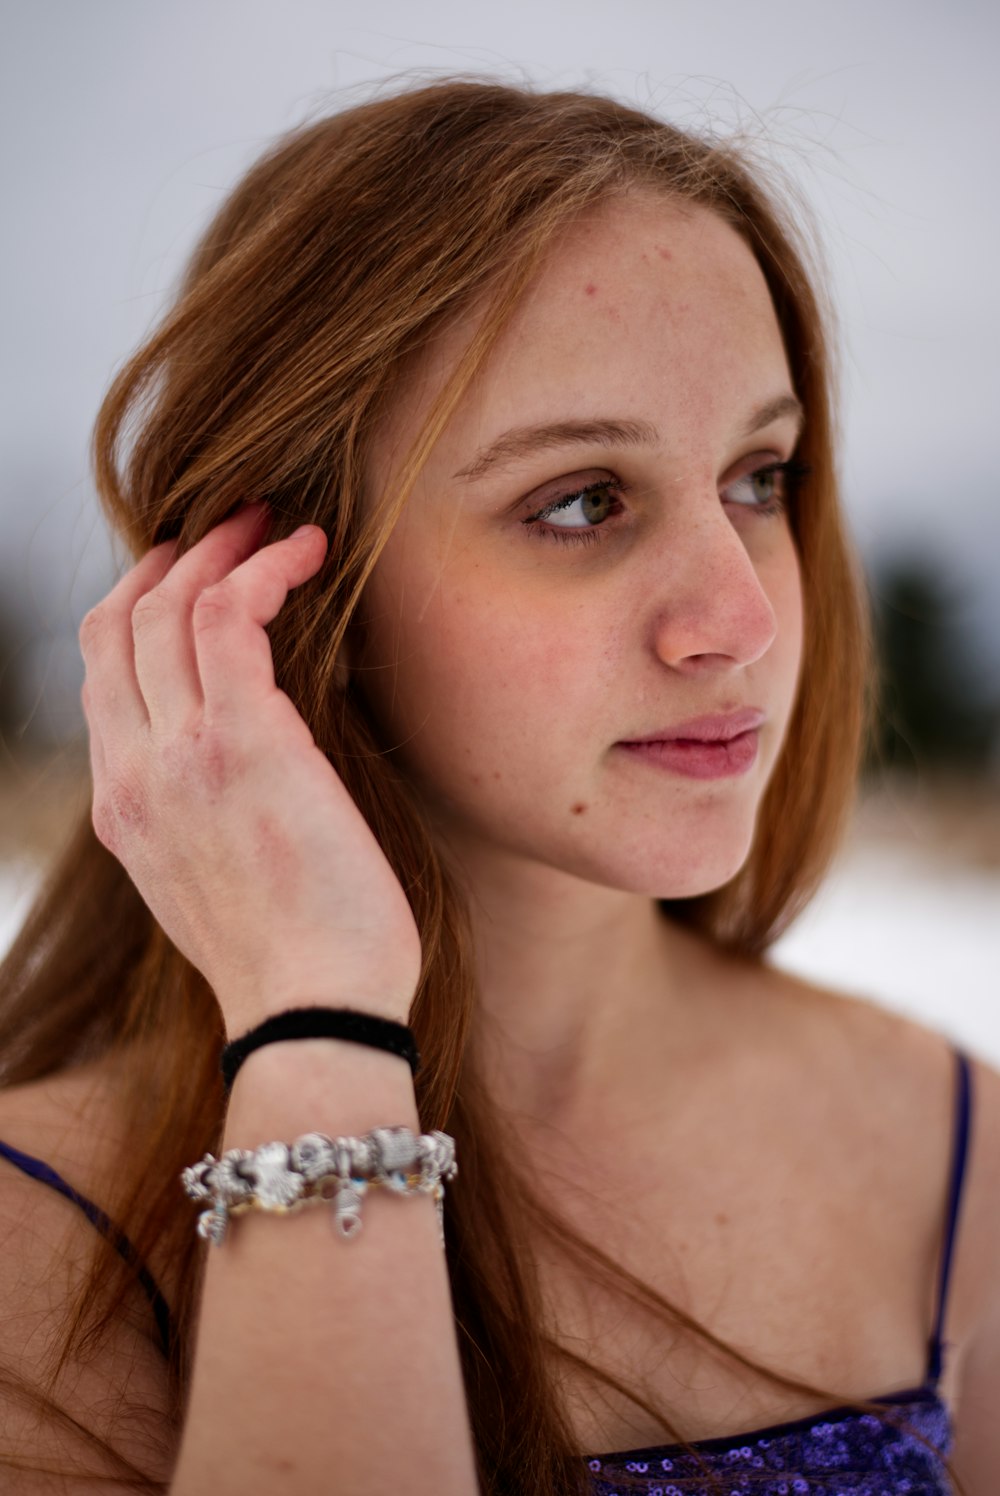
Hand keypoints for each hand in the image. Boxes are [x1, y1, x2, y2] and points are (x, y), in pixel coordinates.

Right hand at [80, 505, 422, 1033]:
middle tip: (230, 527)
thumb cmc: (298, 962)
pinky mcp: (243, 740)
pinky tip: (308, 552)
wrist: (313, 1017)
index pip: (102, 678)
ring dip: (220, 547)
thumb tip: (252, 768)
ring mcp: (178, 755)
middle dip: (171, 559)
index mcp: (124, 808)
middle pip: (115, 626)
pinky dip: (264, 569)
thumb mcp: (219, 886)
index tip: (189, 578)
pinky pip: (231, 616)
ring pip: (165, 607)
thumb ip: (208, 817)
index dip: (137, 609)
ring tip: (275, 523)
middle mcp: (133, 774)